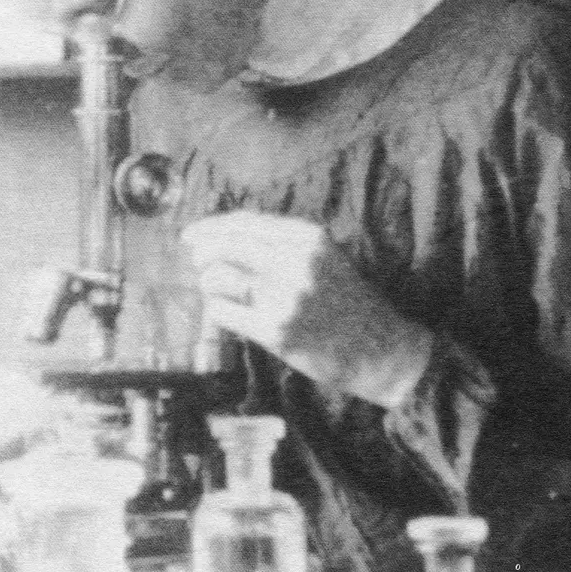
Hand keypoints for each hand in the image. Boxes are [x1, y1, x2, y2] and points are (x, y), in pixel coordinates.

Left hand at [181, 210, 432, 407]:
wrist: (379, 349)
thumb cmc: (346, 301)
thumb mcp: (322, 256)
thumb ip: (281, 242)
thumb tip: (221, 235)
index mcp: (307, 236)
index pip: (244, 222)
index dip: (211, 226)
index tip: (190, 234)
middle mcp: (296, 260)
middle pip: (225, 245)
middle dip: (202, 254)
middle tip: (198, 263)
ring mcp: (285, 295)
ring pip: (218, 277)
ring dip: (210, 285)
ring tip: (219, 292)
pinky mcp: (275, 329)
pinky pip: (223, 311)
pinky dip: (218, 311)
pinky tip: (229, 314)